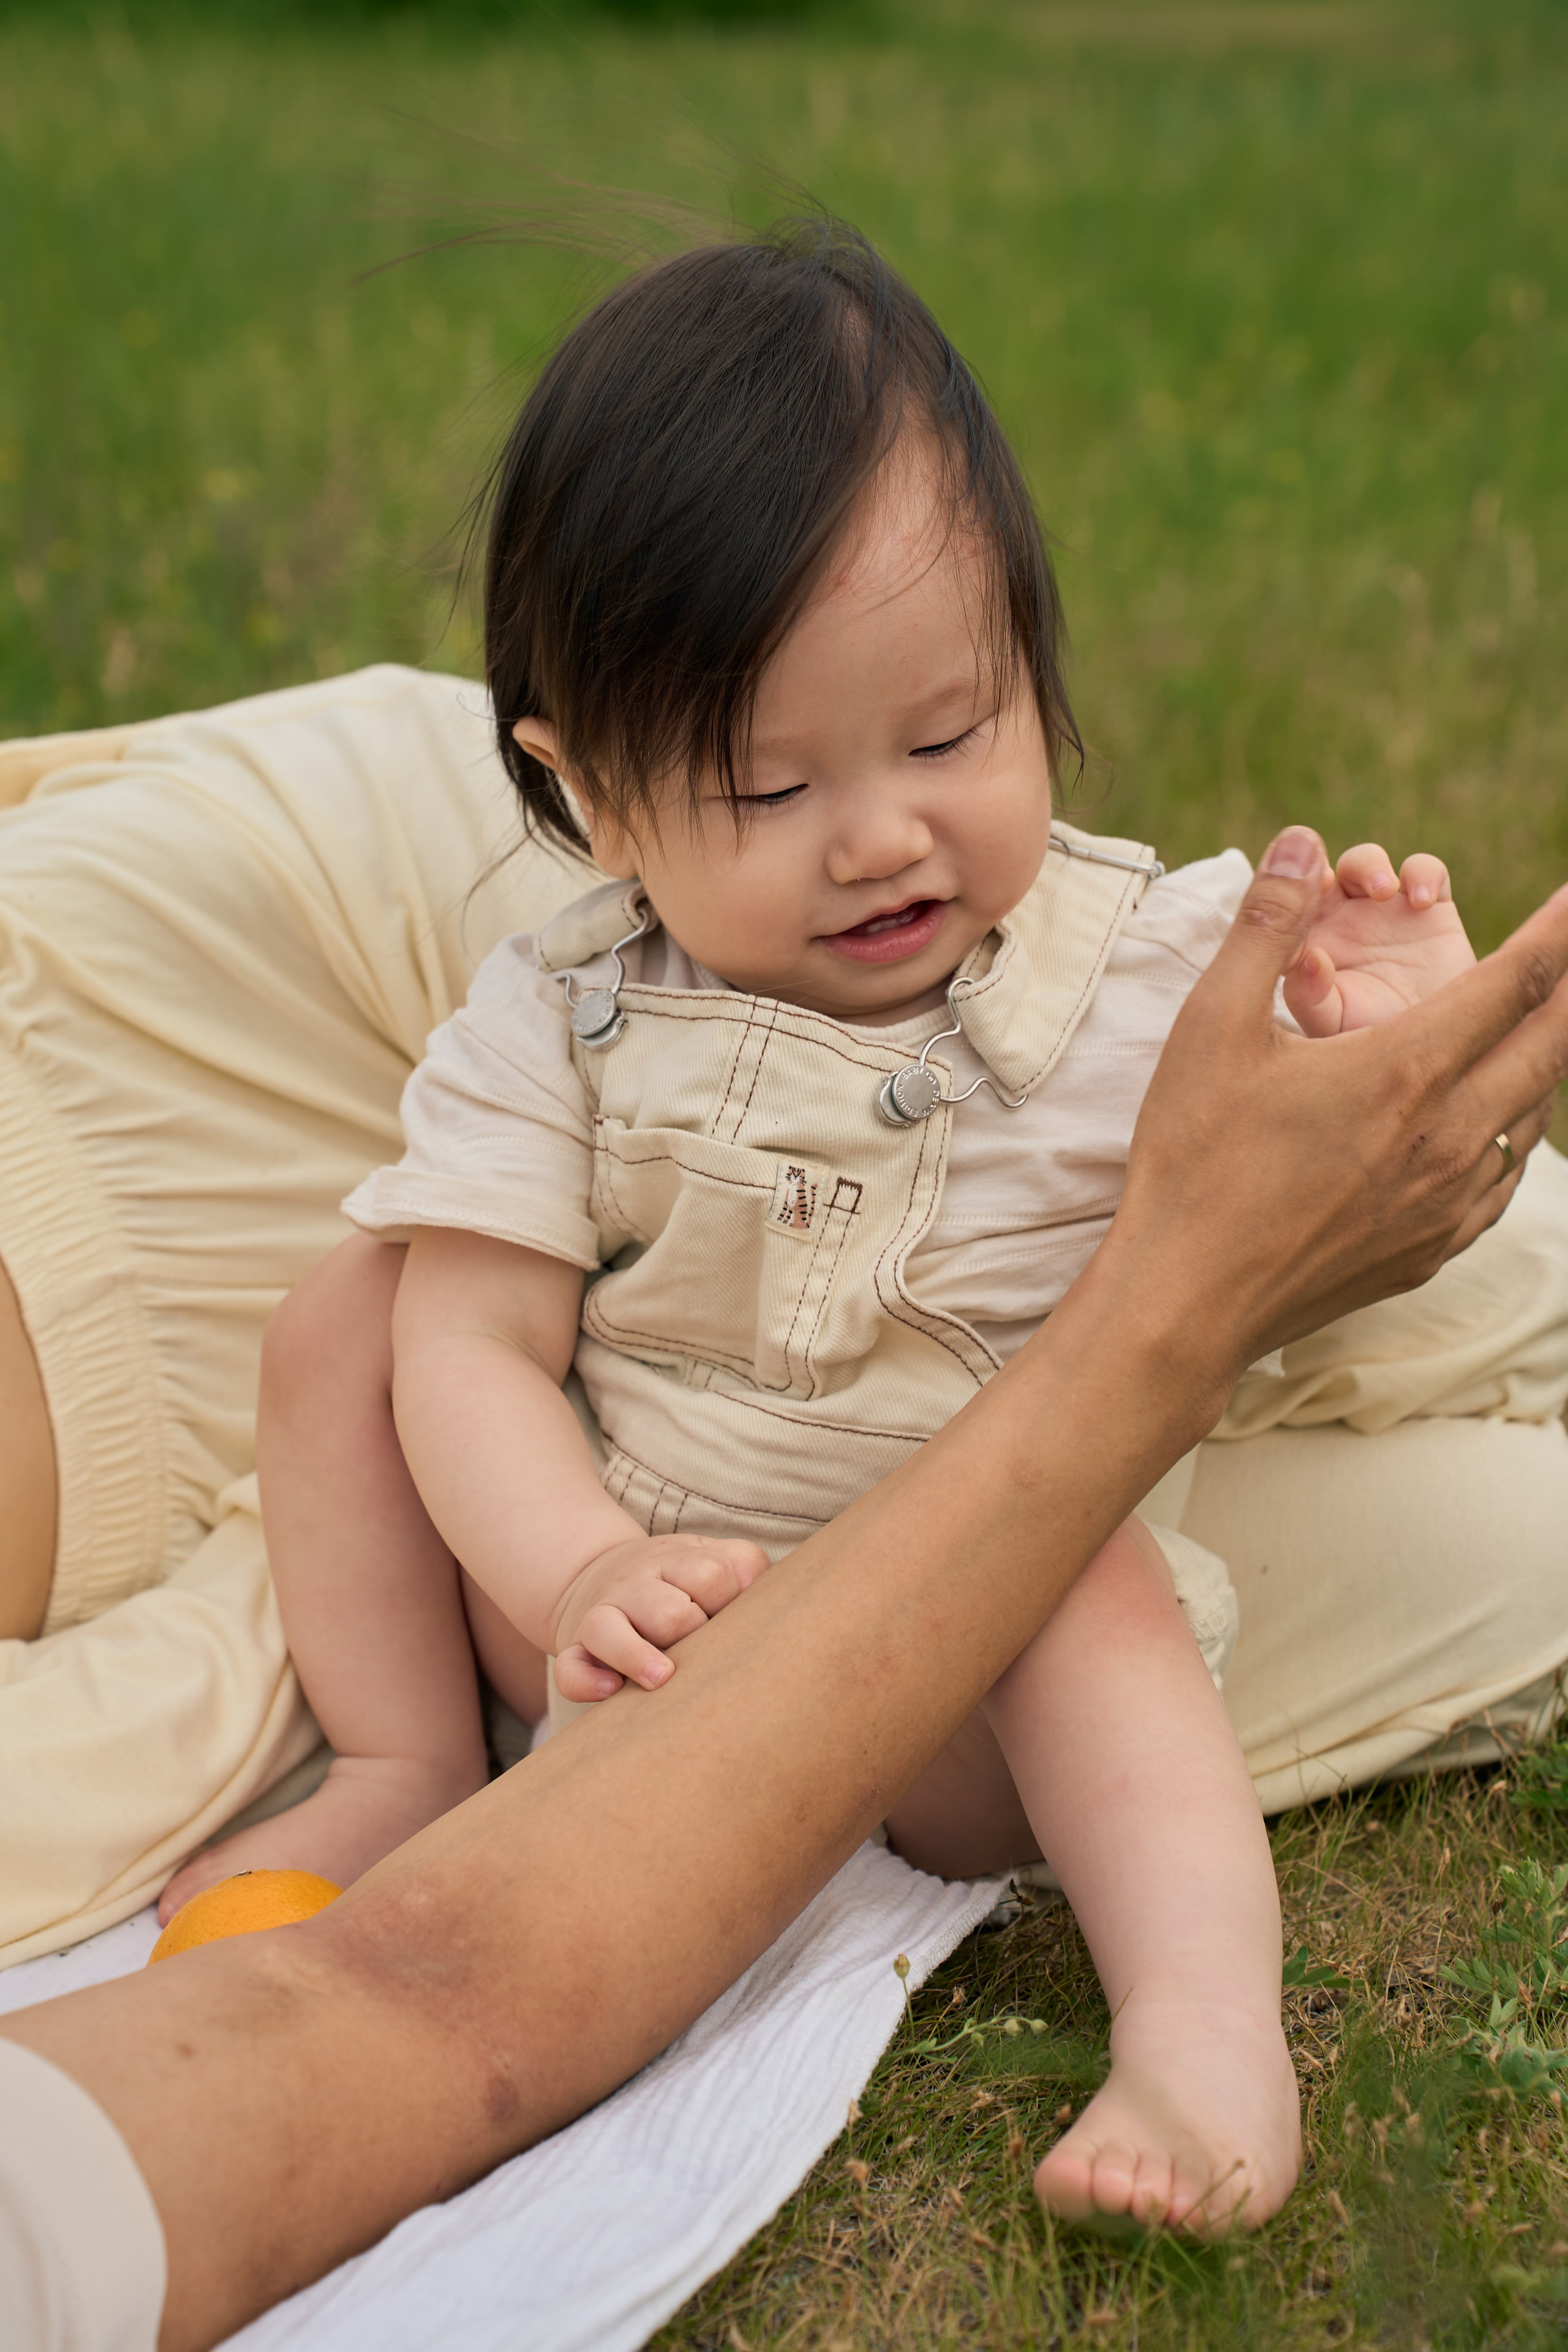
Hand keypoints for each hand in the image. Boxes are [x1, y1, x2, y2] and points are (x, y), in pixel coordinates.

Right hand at [551, 1532, 770, 1701]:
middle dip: (691, 1633)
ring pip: (610, 1631)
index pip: (711, 1574)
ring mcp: (599, 1617)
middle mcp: (632, 1586)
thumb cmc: (670, 1578)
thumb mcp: (705, 1554)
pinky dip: (587, 1681)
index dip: (728, 1599)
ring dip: (638, 1657)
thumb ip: (743, 1563)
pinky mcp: (574, 1649)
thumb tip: (755, 1591)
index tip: (731, 1614)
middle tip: (702, 1648)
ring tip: (663, 1677)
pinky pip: (569, 1668)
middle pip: (669, 1612)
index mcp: (673, 1561)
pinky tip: (611, 1691)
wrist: (592, 1575)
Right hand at [1112, 825, 1567, 1383]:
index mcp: (1403, 1071)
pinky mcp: (1431, 1249)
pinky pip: (1503, 1179)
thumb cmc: (1193, 1161)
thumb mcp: (1212, 1028)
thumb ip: (1263, 928)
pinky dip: (1516, 1134)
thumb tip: (1299, 844)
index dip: (1559, 931)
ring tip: (1546, 1027)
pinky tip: (1499, 1126)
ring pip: (1534, 1116)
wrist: (1187, 1301)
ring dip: (1548, 1060)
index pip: (1515, 981)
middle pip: (1551, 1045)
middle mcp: (1445, 1136)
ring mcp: (1446, 1201)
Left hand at [1283, 841, 1475, 1036]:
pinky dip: (1423, 874)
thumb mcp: (1331, 1027)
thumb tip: (1307, 957)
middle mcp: (1338, 921)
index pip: (1281, 906)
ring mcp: (1382, 910)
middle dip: (1318, 867)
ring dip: (1368, 865)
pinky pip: (1425, 870)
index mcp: (1303, 943)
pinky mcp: (1430, 908)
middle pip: (1317, 871)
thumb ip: (1310, 995)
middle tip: (1326, 883)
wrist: (1433, 1055)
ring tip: (1383, 890)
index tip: (1295, 909)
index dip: (1280, 897)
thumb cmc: (1369, 1048)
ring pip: (1365, 862)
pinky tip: (1422, 902)